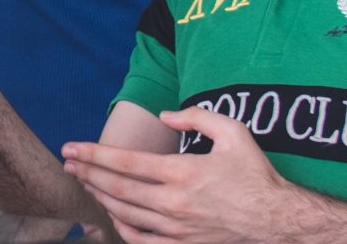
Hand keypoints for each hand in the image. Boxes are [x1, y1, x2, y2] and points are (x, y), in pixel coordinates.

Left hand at [62, 107, 289, 242]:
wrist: (279, 221)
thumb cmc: (256, 175)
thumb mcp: (233, 132)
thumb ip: (196, 116)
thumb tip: (165, 115)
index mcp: (182, 172)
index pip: (124, 162)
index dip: (92, 154)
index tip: (70, 147)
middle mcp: (174, 202)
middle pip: (117, 188)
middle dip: (86, 174)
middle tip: (67, 165)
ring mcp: (178, 229)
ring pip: (126, 214)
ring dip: (100, 198)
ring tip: (85, 183)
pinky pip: (143, 243)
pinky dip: (123, 230)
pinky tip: (114, 217)